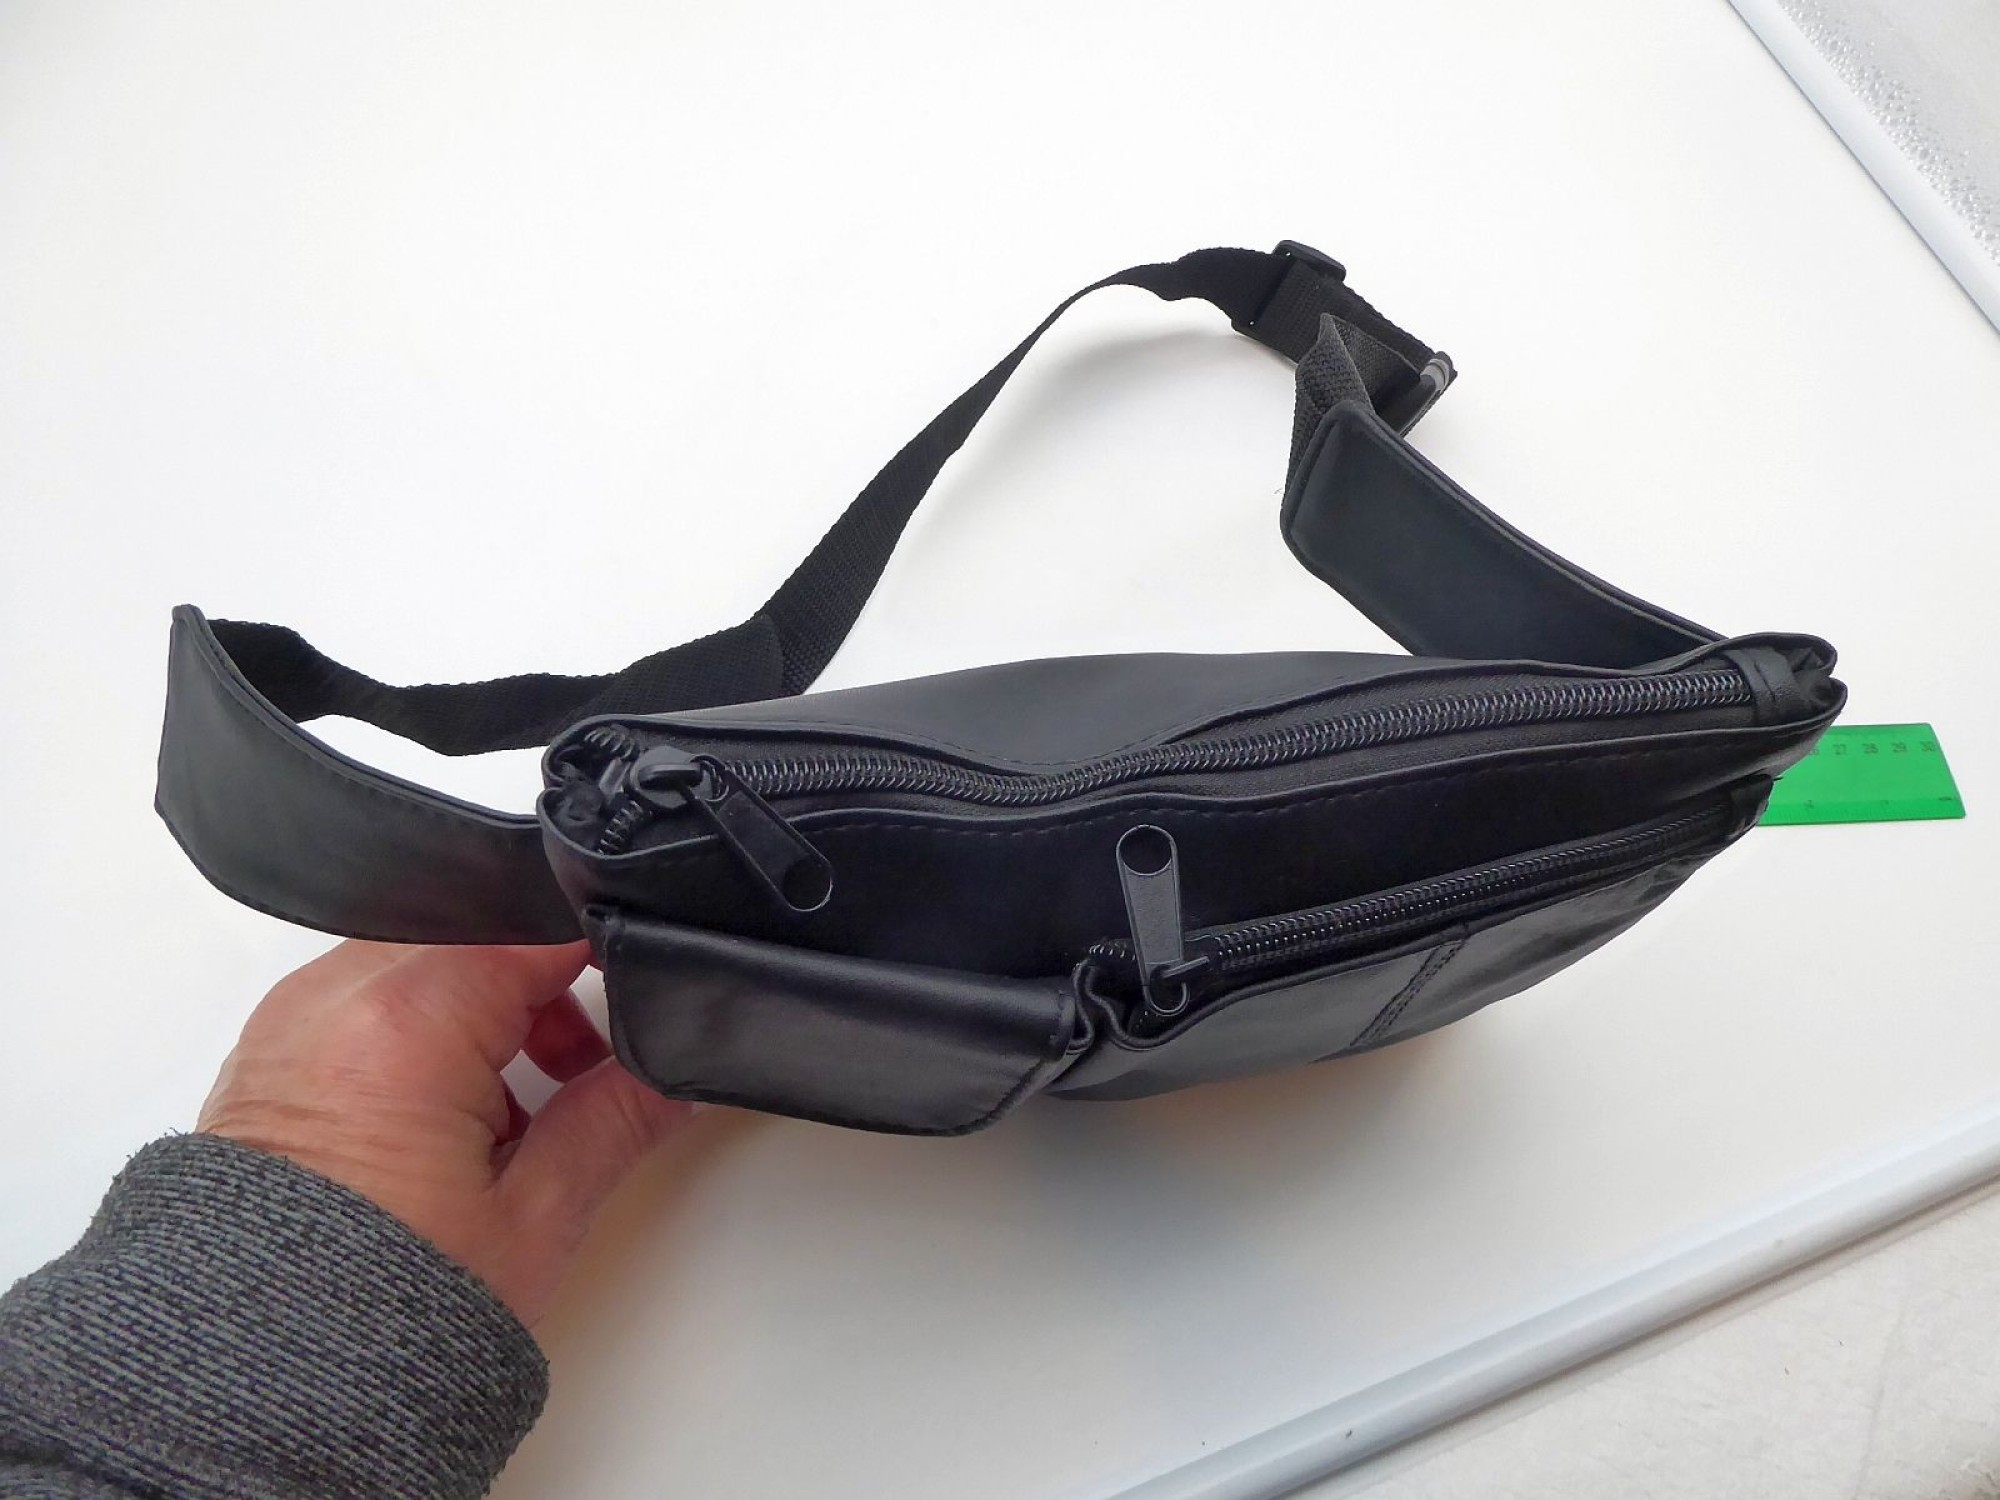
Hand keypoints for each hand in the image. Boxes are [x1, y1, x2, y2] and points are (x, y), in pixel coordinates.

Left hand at [197, 940, 688, 1325]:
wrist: (255, 1376)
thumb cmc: (375, 1306)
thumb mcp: (536, 1216)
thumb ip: (617, 1121)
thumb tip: (675, 1077)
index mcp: (410, 1017)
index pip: (536, 932)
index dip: (603, 954)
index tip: (643, 993)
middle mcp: (337, 996)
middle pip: (477, 939)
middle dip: (540, 990)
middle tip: (579, 1071)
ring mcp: (291, 1018)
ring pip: (420, 963)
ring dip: (478, 1009)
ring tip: (510, 1112)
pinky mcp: (267, 1051)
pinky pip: (363, 999)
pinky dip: (416, 1031)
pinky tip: (446, 1117)